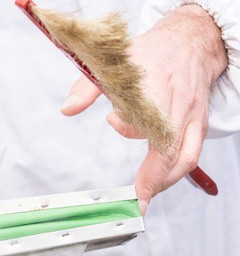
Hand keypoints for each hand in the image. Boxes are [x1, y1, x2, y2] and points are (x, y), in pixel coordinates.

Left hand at [60, 5, 227, 210]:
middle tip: (136, 200)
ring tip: (145, 196)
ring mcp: (193, 116)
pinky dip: (175, 172)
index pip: (149, 115)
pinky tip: (157, 183)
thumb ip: (88, 86)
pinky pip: (192, 154)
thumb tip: (68, 109)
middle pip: (171, 147)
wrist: (190, 43)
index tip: (111, 120)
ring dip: (166, 181)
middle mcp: (179, 104)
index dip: (131, 125)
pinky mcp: (199, 124)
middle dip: (154, 178)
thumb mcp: (116, 61)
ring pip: (186, 157)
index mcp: (159, 86)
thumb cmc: (152, 55)